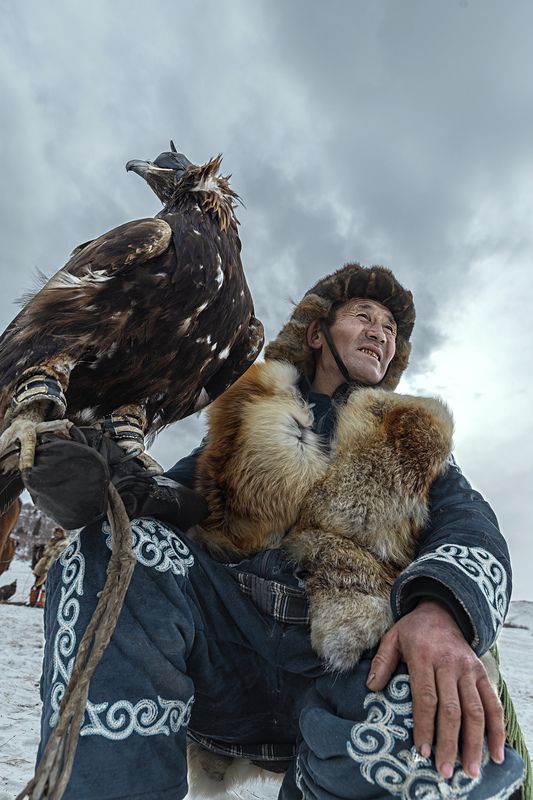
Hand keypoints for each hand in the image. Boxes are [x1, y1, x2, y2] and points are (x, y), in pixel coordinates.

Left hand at [366, 599, 504, 779]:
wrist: (442, 609)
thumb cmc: (414, 630)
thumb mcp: (392, 637)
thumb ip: (382, 661)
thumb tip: (371, 687)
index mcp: (424, 656)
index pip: (426, 697)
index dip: (426, 725)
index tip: (423, 750)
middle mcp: (449, 664)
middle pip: (452, 709)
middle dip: (449, 742)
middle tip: (445, 771)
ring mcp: (468, 669)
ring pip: (475, 709)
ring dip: (474, 742)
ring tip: (470, 770)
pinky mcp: (482, 672)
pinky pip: (492, 702)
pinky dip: (497, 728)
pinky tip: (496, 751)